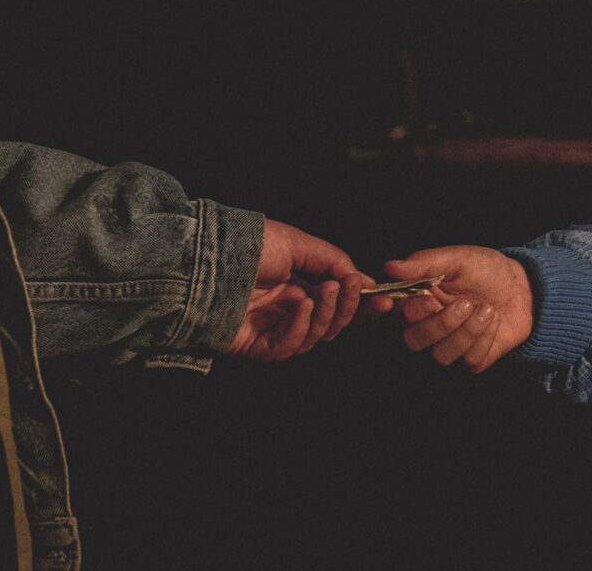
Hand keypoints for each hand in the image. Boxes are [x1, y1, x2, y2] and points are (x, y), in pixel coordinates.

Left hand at [227, 217, 372, 362]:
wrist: (207, 255)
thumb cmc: (247, 245)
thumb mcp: (298, 244)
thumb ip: (333, 261)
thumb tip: (363, 279)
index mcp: (297, 286)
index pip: (336, 304)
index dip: (360, 304)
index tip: (384, 299)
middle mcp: (286, 310)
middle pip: (329, 324)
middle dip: (347, 309)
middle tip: (354, 289)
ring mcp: (270, 330)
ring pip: (313, 338)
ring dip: (325, 316)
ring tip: (323, 292)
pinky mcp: (254, 347)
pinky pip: (286, 348)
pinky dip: (300, 329)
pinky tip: (303, 308)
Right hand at [385, 245, 533, 372]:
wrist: (524, 288)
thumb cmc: (485, 270)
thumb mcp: (457, 259)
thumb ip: (424, 263)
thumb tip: (389, 267)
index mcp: (415, 301)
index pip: (392, 316)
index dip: (405, 313)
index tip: (428, 300)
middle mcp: (426, 327)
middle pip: (412, 342)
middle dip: (441, 324)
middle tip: (466, 303)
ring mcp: (447, 348)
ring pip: (440, 356)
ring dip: (468, 331)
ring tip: (486, 309)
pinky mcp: (470, 362)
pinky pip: (469, 361)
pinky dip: (485, 337)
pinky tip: (493, 319)